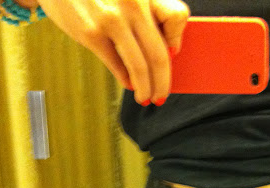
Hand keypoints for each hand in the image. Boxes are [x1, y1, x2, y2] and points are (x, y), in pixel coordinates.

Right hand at [36, 0, 189, 104]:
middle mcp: (134, 5)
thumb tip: (167, 48)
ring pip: (141, 66)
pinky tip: (128, 84)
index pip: (177, 17)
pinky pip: (117, 65)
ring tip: (145, 97)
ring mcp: (112, 20)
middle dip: (163, 82)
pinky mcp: (91, 33)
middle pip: (160, 54)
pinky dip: (126, 80)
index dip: (177, 41)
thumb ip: (145, 11)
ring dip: (146, 88)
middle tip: (162, 95)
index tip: (173, 54)